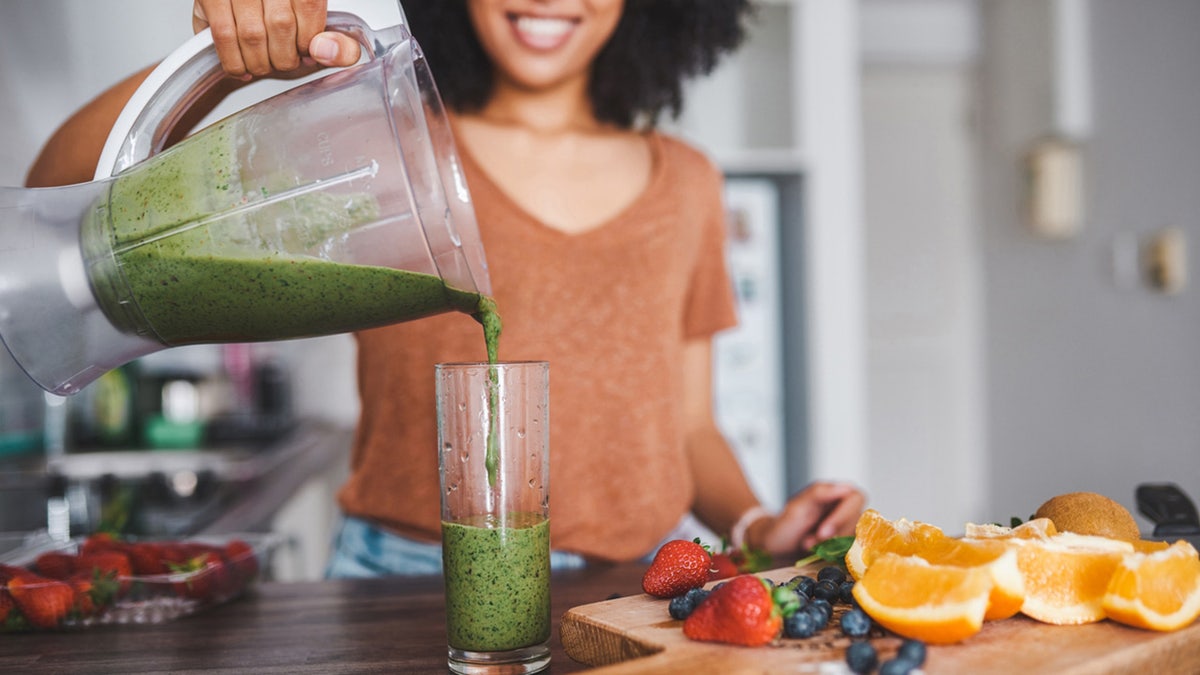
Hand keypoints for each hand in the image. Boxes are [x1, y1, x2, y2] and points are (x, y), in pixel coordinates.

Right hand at [193, 0, 360, 77]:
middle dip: (284, 57)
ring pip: (252, 35)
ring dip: (260, 62)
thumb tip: (326, 52)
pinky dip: (235, 62)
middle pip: (281, 25)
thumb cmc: (280, 14)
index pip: (310, 7)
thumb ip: (341, 43)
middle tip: (283, 60)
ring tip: (264, 64)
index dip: (308, 41)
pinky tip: (243, 68)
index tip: (305, 52)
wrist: (243, 2)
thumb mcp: (317, 24)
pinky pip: (224, 37)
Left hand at [749, 482, 865, 555]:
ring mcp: (848, 527)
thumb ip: (820, 492)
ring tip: (808, 545)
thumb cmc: (785, 524)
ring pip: (855, 537)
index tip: (824, 531)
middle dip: (835, 535)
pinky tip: (816, 552)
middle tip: (811, 542)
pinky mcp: (846, 544)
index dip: (843, 516)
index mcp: (837, 492)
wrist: (777, 547)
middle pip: (858, 520)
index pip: (856, 498)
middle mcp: (846, 508)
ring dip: (831, 546)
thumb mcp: (797, 506)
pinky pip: (850, 550)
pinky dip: (833, 554)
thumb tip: (845, 487)